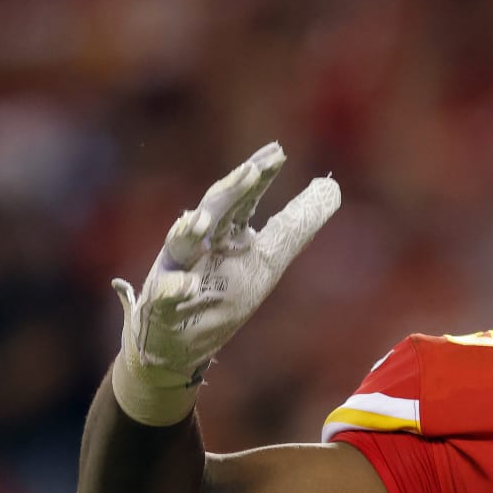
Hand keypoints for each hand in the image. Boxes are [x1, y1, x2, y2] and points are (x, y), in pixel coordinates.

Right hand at [111, 142, 340, 424]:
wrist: (176, 340)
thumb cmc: (223, 293)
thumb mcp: (267, 261)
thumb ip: (296, 226)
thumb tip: (331, 187)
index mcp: (230, 235)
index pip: (246, 199)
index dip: (260, 176)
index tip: (278, 152)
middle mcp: (202, 246)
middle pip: (216, 212)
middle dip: (231, 193)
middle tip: (251, 172)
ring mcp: (178, 271)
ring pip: (182, 245)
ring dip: (189, 233)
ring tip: (200, 222)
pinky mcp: (161, 304)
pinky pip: (164, 297)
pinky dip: (172, 292)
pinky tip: (182, 287)